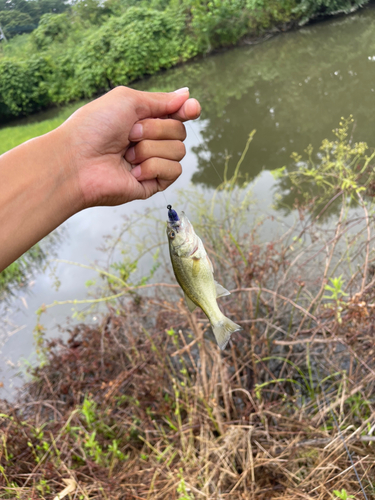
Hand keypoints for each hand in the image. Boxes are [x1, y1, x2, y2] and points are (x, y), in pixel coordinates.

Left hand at [61, 86, 200, 208]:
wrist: (77, 162)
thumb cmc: (94, 127)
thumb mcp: (127, 101)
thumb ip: (160, 100)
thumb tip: (187, 95)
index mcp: (143, 120)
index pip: (177, 114)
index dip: (187, 111)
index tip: (191, 109)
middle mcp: (150, 141)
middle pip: (180, 131)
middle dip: (155, 129)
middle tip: (129, 134)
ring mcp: (152, 163)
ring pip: (179, 151)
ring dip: (150, 149)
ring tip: (126, 154)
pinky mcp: (152, 184)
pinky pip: (174, 171)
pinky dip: (152, 167)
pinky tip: (132, 171)